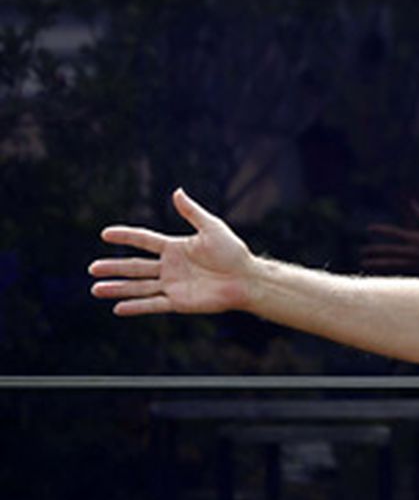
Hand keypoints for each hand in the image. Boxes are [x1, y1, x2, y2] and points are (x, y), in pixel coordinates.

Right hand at [90, 189, 254, 315]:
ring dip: (118, 288)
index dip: (126, 237)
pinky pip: (152, 304)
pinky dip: (136, 307)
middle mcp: (169, 266)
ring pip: (139, 287)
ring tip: (96, 289)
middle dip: (114, 268)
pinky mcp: (178, 302)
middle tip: (92, 268)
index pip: (144, 241)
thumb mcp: (212, 228)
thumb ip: (192, 212)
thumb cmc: (233, 251)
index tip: (105, 234)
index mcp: (175, 247)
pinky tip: (118, 308)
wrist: (246, 278)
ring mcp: (172, 285)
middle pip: (135, 266)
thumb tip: (177, 191)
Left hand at [361, 202, 418, 279]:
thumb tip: (413, 203)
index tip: (369, 228)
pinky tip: (379, 271)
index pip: (395, 233)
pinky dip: (387, 270)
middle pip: (389, 251)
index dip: (381, 230)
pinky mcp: (417, 271)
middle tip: (362, 251)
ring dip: (377, 264)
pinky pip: (398, 270)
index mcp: (417, 239)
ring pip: (391, 264)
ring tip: (365, 264)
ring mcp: (414, 263)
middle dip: (375, 251)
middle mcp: (413, 252)